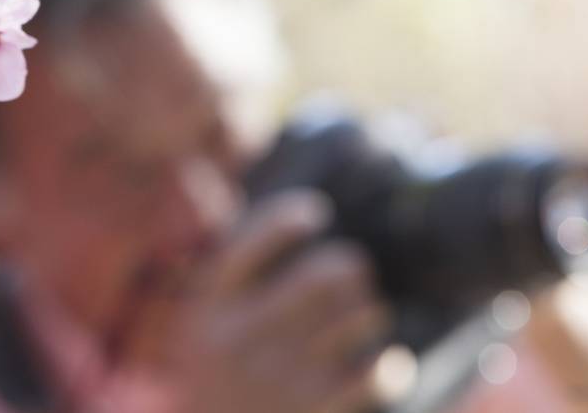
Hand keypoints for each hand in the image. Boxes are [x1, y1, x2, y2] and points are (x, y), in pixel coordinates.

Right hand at [156, 192, 391, 412]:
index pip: (253, 241)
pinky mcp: (312, 411)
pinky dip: (388, 365)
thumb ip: (227, 266)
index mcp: (208, 308)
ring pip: (359, 317)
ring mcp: (279, 378)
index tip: (316, 213)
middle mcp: (240, 339)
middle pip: (324, 274)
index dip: (290, 216)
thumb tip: (260, 196)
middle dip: (350, 266)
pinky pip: (375, 373)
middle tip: (353, 272)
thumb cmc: (216, 374)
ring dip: (370, 312)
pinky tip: (384, 364)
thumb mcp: (199, 320)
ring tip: (363, 317)